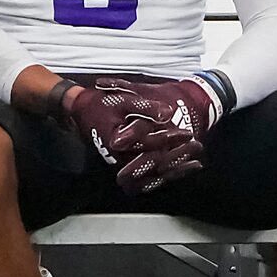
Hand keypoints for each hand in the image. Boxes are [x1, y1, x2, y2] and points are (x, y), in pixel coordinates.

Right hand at [57, 75, 212, 196]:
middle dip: (178, 155)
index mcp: (118, 142)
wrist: (80, 112)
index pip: (151, 143)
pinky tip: (179, 170)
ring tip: (194, 163)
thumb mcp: (123, 99)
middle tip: (196, 146)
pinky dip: (164, 175)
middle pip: (154, 163)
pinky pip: (146, 177)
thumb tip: (168, 113)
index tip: (186, 133)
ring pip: (152, 175)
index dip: (171, 138)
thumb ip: (145, 107)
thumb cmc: (100, 104)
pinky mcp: (124, 166)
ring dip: (174, 170)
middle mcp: (120, 158)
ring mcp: (122, 164)